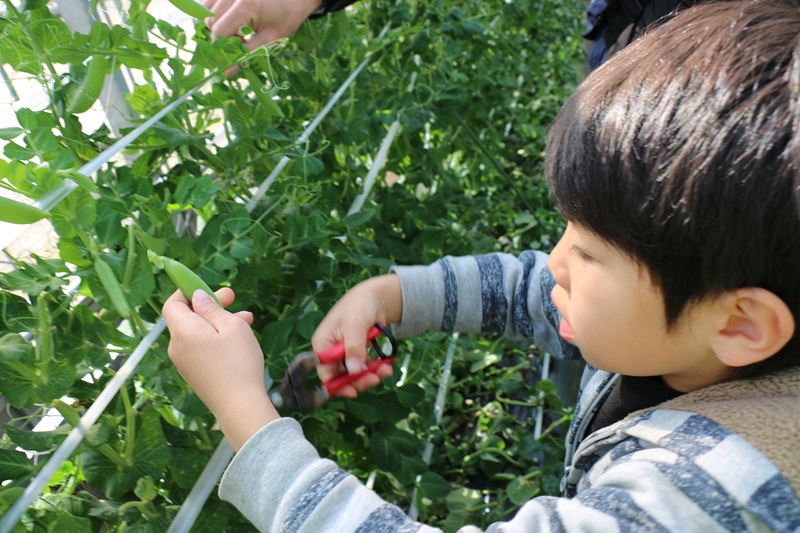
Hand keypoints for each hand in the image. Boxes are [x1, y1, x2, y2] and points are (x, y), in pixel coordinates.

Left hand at [162, 287, 278, 450]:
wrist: (239, 406)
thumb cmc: (237, 362)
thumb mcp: (231, 327)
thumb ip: (211, 308)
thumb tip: (197, 297)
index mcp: (182, 332)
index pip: (172, 304)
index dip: (186, 291)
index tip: (207, 286)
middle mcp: (177, 347)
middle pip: (186, 318)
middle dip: (209, 305)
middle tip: (233, 297)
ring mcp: (185, 363)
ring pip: (198, 333)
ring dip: (218, 322)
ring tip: (246, 319)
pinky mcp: (195, 374)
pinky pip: (201, 348)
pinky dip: (216, 339)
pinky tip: (239, 340)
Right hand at [203, 0, 322, 49]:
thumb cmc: (288, 15)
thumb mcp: (271, 38)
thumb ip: (247, 54)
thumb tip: (228, 71)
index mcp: (245, 6)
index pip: (219, 32)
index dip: (222, 49)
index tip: (229, 59)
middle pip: (210, 21)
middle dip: (221, 37)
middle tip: (239, 43)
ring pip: (208, 10)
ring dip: (217, 24)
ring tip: (237, 30)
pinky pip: (211, 1)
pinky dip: (216, 13)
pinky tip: (232, 19)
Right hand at [311, 274, 401, 397]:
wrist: (377, 296)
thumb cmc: (360, 304)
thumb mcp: (355, 323)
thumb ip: (353, 346)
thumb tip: (352, 370)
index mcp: (323, 344)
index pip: (325, 373)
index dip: (337, 385)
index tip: (354, 391)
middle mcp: (331, 351)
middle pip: (341, 377)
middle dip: (359, 380)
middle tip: (376, 378)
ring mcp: (345, 353)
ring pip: (355, 374)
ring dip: (370, 375)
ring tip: (385, 370)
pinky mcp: (358, 353)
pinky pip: (365, 368)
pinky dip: (376, 369)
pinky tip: (386, 366)